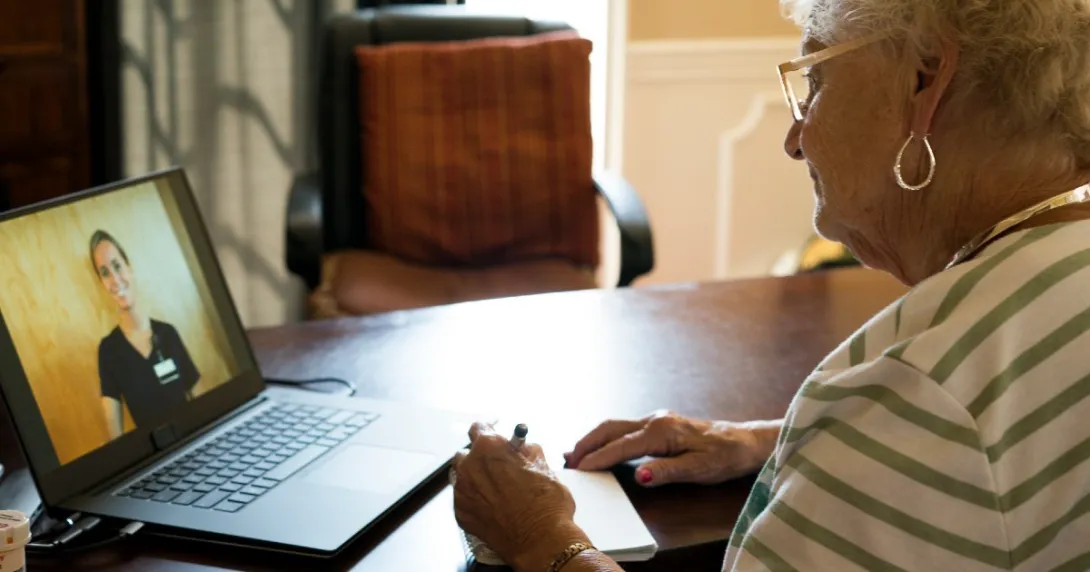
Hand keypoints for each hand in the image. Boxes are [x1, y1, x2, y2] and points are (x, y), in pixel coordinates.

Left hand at [453, 423, 590, 571]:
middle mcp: (469, 466)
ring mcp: (462, 491)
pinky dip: (474, 501)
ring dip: (474, 479)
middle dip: (481, 459)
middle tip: (498, 469)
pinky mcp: (460, 513)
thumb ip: (526, 451)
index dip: (489, 433)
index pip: (479, 428)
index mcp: (489, 447)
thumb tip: (521, 448)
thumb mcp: (544, 465)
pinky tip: (492, 508)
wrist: (540, 540)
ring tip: (495, 491)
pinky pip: (463, 499)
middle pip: (467, 454)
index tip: (494, 440)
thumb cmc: (546, 501)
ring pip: (462, 477)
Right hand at [564, 411, 780, 486]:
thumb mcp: (699, 469)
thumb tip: (641, 476)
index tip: (577, 470)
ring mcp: (655, 420)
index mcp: (661, 431)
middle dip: (586, 444)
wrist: (744, 442)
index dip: (597, 459)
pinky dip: (606, 438)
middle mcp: (654, 420)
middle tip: (567, 462)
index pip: (621, 446)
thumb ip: (668, 472)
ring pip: (615, 426)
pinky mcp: (658, 424)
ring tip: (574, 455)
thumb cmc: (724, 457)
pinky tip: (599, 447)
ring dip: (593, 439)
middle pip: (610, 428)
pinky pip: (624, 429)